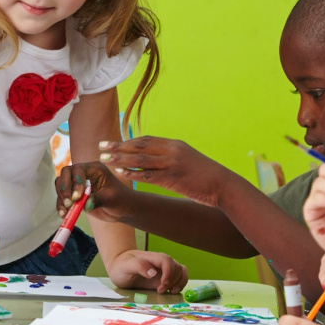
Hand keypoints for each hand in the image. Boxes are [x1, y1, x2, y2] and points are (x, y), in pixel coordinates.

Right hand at [55, 162, 129, 221]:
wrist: (122, 208)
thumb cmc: (121, 199)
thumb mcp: (111, 199)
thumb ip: (98, 200)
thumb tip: (85, 205)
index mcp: (95, 169)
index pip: (79, 169)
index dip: (76, 182)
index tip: (77, 198)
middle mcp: (84, 173)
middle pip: (66, 173)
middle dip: (64, 188)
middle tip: (69, 203)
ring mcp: (77, 183)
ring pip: (60, 184)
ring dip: (61, 197)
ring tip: (66, 210)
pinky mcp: (74, 194)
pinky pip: (62, 196)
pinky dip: (61, 205)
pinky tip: (64, 214)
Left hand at [97, 137, 228, 205]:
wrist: (223, 185)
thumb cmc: (204, 176)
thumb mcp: (186, 159)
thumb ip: (169, 157)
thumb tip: (152, 160)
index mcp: (174, 144)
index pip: (145, 139)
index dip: (127, 141)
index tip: (112, 142)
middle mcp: (172, 150)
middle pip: (139, 145)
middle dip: (118, 146)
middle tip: (101, 146)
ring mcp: (172, 163)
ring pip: (140, 158)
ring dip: (120, 158)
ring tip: (105, 159)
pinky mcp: (173, 178)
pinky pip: (148, 174)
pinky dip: (133, 172)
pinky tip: (121, 172)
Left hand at [106, 250, 188, 293]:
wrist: (119, 268)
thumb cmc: (122, 266)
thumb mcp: (126, 265)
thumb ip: (139, 266)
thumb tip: (154, 272)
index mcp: (153, 257)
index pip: (167, 261)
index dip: (168, 273)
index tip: (162, 285)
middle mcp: (162, 263)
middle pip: (177, 268)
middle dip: (172, 281)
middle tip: (160, 290)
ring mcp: (165, 270)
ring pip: (182, 272)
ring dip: (180, 283)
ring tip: (170, 292)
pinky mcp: (165, 278)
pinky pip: (180, 278)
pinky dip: (181, 284)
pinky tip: (172, 291)